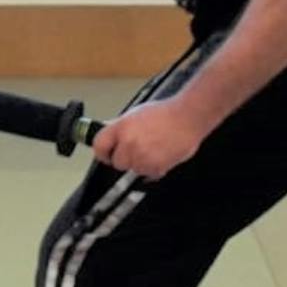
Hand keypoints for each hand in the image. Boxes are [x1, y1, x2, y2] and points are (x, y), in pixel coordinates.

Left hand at [91, 97, 211, 179]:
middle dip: (125, 158)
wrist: (187, 117)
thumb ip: (121, 127)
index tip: (107, 154)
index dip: (103, 152)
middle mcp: (129, 143)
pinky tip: (161, 155)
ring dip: (141, 164)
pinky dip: (154, 168)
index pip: (99, 146)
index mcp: (121, 128)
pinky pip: (148, 174)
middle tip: (136, 150)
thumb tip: (110, 136)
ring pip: (134, 170)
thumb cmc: (165, 112)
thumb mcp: (135, 114)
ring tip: (153, 150)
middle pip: (117, 162)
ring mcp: (142, 156)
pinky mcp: (156, 167)